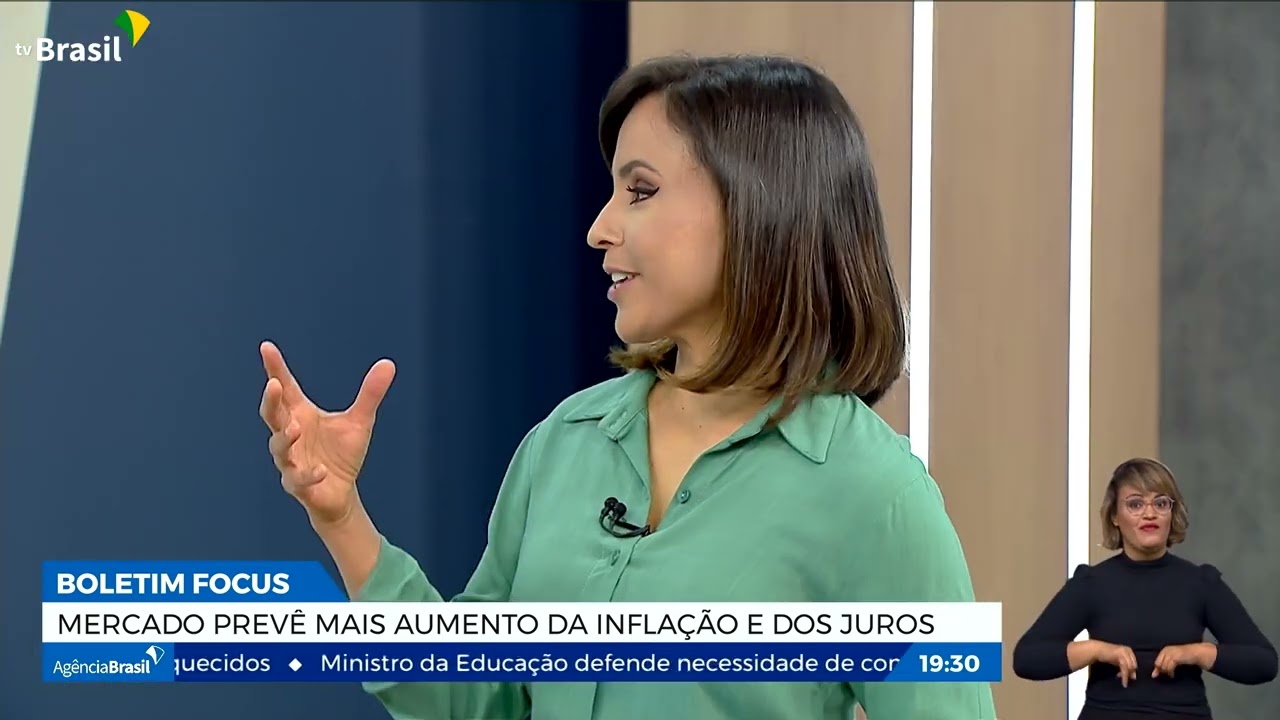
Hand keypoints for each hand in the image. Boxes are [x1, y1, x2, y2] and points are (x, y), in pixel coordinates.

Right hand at [258, 341, 394, 525]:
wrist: (341, 493)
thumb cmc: (341, 455)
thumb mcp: (360, 422)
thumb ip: (370, 394)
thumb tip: (388, 363)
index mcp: (301, 415)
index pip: (286, 389)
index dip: (275, 368)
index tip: (266, 347)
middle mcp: (290, 435)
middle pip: (273, 414)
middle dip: (271, 400)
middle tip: (273, 384)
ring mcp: (291, 460)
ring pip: (279, 447)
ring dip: (285, 438)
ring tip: (295, 428)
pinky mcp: (298, 485)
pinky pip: (298, 479)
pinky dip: (308, 475)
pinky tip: (320, 470)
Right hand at [1095, 641, 1137, 686]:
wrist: (1097, 649)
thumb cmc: (1107, 655)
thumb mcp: (1118, 660)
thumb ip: (1126, 666)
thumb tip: (1133, 677)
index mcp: (1129, 650)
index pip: (1135, 664)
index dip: (1132, 671)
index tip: (1128, 677)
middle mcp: (1128, 650)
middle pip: (1133, 666)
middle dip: (1129, 673)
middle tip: (1123, 679)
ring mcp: (1124, 652)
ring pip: (1129, 667)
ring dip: (1127, 676)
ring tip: (1124, 683)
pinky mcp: (1119, 655)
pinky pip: (1124, 668)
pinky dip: (1124, 675)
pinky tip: (1123, 681)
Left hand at [1153, 643, 1214, 677]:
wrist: (1197, 652)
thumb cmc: (1185, 657)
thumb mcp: (1173, 660)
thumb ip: (1164, 665)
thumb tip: (1154, 675)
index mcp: (1165, 650)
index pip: (1156, 661)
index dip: (1157, 669)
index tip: (1156, 676)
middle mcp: (1167, 650)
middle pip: (1158, 663)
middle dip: (1161, 671)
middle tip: (1166, 675)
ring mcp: (1171, 653)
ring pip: (1164, 666)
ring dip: (1166, 672)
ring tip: (1171, 675)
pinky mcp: (1176, 657)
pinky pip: (1170, 666)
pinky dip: (1170, 672)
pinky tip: (1172, 675)